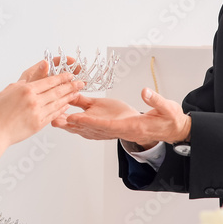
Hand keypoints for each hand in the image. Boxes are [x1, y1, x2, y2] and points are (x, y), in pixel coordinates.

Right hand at [0, 68, 82, 145]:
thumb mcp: (6, 92)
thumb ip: (19, 85)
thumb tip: (28, 82)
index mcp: (26, 90)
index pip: (49, 81)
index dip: (62, 77)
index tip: (70, 75)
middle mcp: (34, 100)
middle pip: (57, 91)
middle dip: (71, 86)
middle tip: (81, 82)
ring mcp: (38, 113)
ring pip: (58, 103)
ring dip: (69, 97)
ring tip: (77, 92)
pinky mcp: (39, 124)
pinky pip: (54, 114)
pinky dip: (62, 109)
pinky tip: (67, 105)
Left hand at [53, 88, 190, 145]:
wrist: (169, 129)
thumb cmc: (167, 118)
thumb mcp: (166, 108)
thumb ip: (156, 101)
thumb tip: (146, 92)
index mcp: (130, 127)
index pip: (106, 125)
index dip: (90, 121)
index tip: (75, 117)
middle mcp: (118, 131)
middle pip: (91, 129)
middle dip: (73, 124)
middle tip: (54, 118)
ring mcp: (114, 132)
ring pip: (88, 129)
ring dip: (71, 124)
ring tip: (53, 117)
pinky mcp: (111, 128)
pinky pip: (91, 127)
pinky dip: (78, 123)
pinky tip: (66, 118)